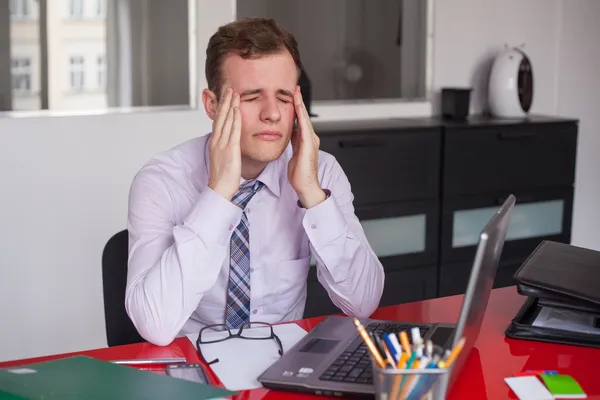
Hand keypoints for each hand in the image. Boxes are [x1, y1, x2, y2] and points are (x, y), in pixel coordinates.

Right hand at [208, 88, 241, 200]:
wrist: (220, 188)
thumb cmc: (223, 177)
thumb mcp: (223, 159)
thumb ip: (227, 149)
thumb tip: (231, 144)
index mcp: (215, 143)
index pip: (218, 121)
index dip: (222, 108)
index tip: (225, 97)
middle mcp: (217, 141)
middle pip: (220, 117)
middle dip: (224, 102)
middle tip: (228, 88)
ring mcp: (223, 144)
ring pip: (226, 120)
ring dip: (230, 105)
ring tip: (234, 93)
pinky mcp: (230, 149)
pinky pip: (233, 131)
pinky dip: (234, 119)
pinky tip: (237, 110)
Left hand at [288, 86, 326, 207]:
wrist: (306, 187)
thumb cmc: (300, 174)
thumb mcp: (294, 154)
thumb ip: (294, 143)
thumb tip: (291, 133)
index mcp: (305, 140)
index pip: (300, 120)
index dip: (296, 108)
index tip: (292, 97)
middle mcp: (310, 138)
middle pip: (303, 116)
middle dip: (299, 102)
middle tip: (295, 88)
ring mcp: (311, 141)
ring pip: (305, 118)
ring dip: (300, 105)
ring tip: (296, 93)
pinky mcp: (308, 145)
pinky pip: (304, 127)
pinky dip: (301, 116)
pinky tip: (297, 108)